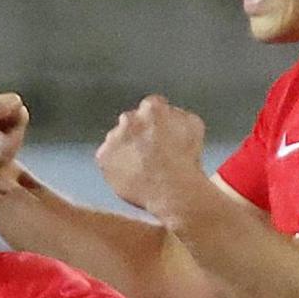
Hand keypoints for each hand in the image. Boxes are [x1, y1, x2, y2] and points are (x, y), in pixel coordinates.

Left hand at [97, 96, 207, 221]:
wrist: (173, 190)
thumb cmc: (187, 160)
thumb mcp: (194, 126)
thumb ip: (178, 113)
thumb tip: (169, 111)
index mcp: (152, 108)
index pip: (151, 107)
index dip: (157, 121)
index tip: (160, 133)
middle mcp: (129, 119)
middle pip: (131, 122)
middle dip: (139, 133)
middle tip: (150, 152)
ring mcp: (114, 138)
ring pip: (117, 140)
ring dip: (126, 149)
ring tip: (142, 168)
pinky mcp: (103, 157)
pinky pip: (107, 159)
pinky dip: (115, 165)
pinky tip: (131, 175)